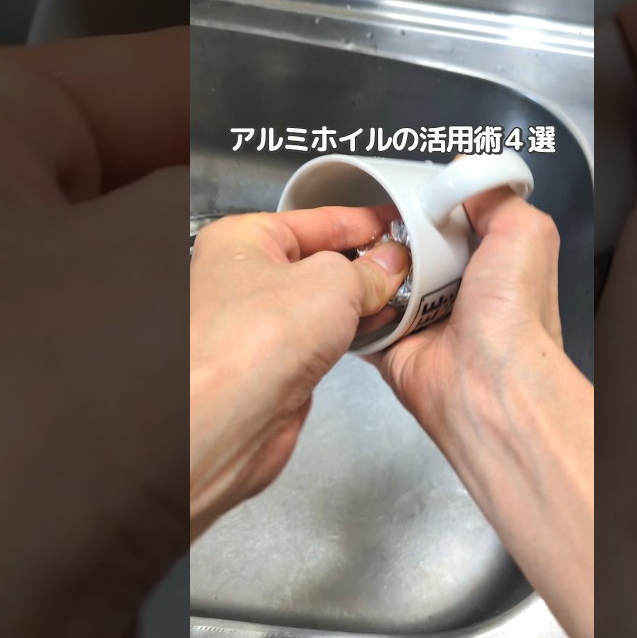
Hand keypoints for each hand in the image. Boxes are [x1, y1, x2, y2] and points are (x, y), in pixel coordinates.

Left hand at [188, 208, 408, 539]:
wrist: (229, 418)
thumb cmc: (250, 343)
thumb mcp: (332, 282)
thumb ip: (368, 269)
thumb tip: (388, 264)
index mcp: (242, 240)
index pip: (314, 219)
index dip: (361, 220)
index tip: (394, 223)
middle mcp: (241, 279)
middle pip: (317, 261)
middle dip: (363, 264)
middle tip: (407, 264)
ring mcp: (256, 324)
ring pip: (320, 303)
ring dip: (359, 302)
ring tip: (401, 296)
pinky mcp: (272, 364)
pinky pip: (319, 338)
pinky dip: (348, 334)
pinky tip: (377, 330)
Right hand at [374, 188, 595, 637]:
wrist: (486, 380)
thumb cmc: (514, 310)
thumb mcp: (525, 231)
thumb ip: (497, 196)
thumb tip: (467, 170)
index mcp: (488, 262)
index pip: (450, 221)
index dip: (428, 201)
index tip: (405, 185)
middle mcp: (455, 290)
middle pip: (408, 245)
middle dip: (387, 227)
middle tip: (367, 209)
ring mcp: (420, 318)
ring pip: (379, 276)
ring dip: (364, 260)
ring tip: (344, 236)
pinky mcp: (388, 343)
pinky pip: (359, 312)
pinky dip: (348, 297)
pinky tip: (334, 275)